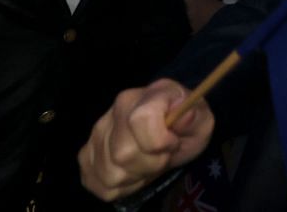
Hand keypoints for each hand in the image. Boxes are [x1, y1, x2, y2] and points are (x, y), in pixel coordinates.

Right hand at [78, 78, 213, 200]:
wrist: (166, 126)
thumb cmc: (183, 123)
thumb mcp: (200, 119)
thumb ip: (194, 118)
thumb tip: (184, 116)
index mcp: (142, 98)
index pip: (141, 120)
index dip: (161, 140)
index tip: (172, 142)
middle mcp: (112, 114)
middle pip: (123, 154)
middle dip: (150, 164)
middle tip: (162, 156)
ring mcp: (95, 136)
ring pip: (110, 175)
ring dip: (135, 178)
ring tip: (147, 163)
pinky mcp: (86, 157)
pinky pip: (99, 186)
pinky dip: (120, 188)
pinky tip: (133, 172)